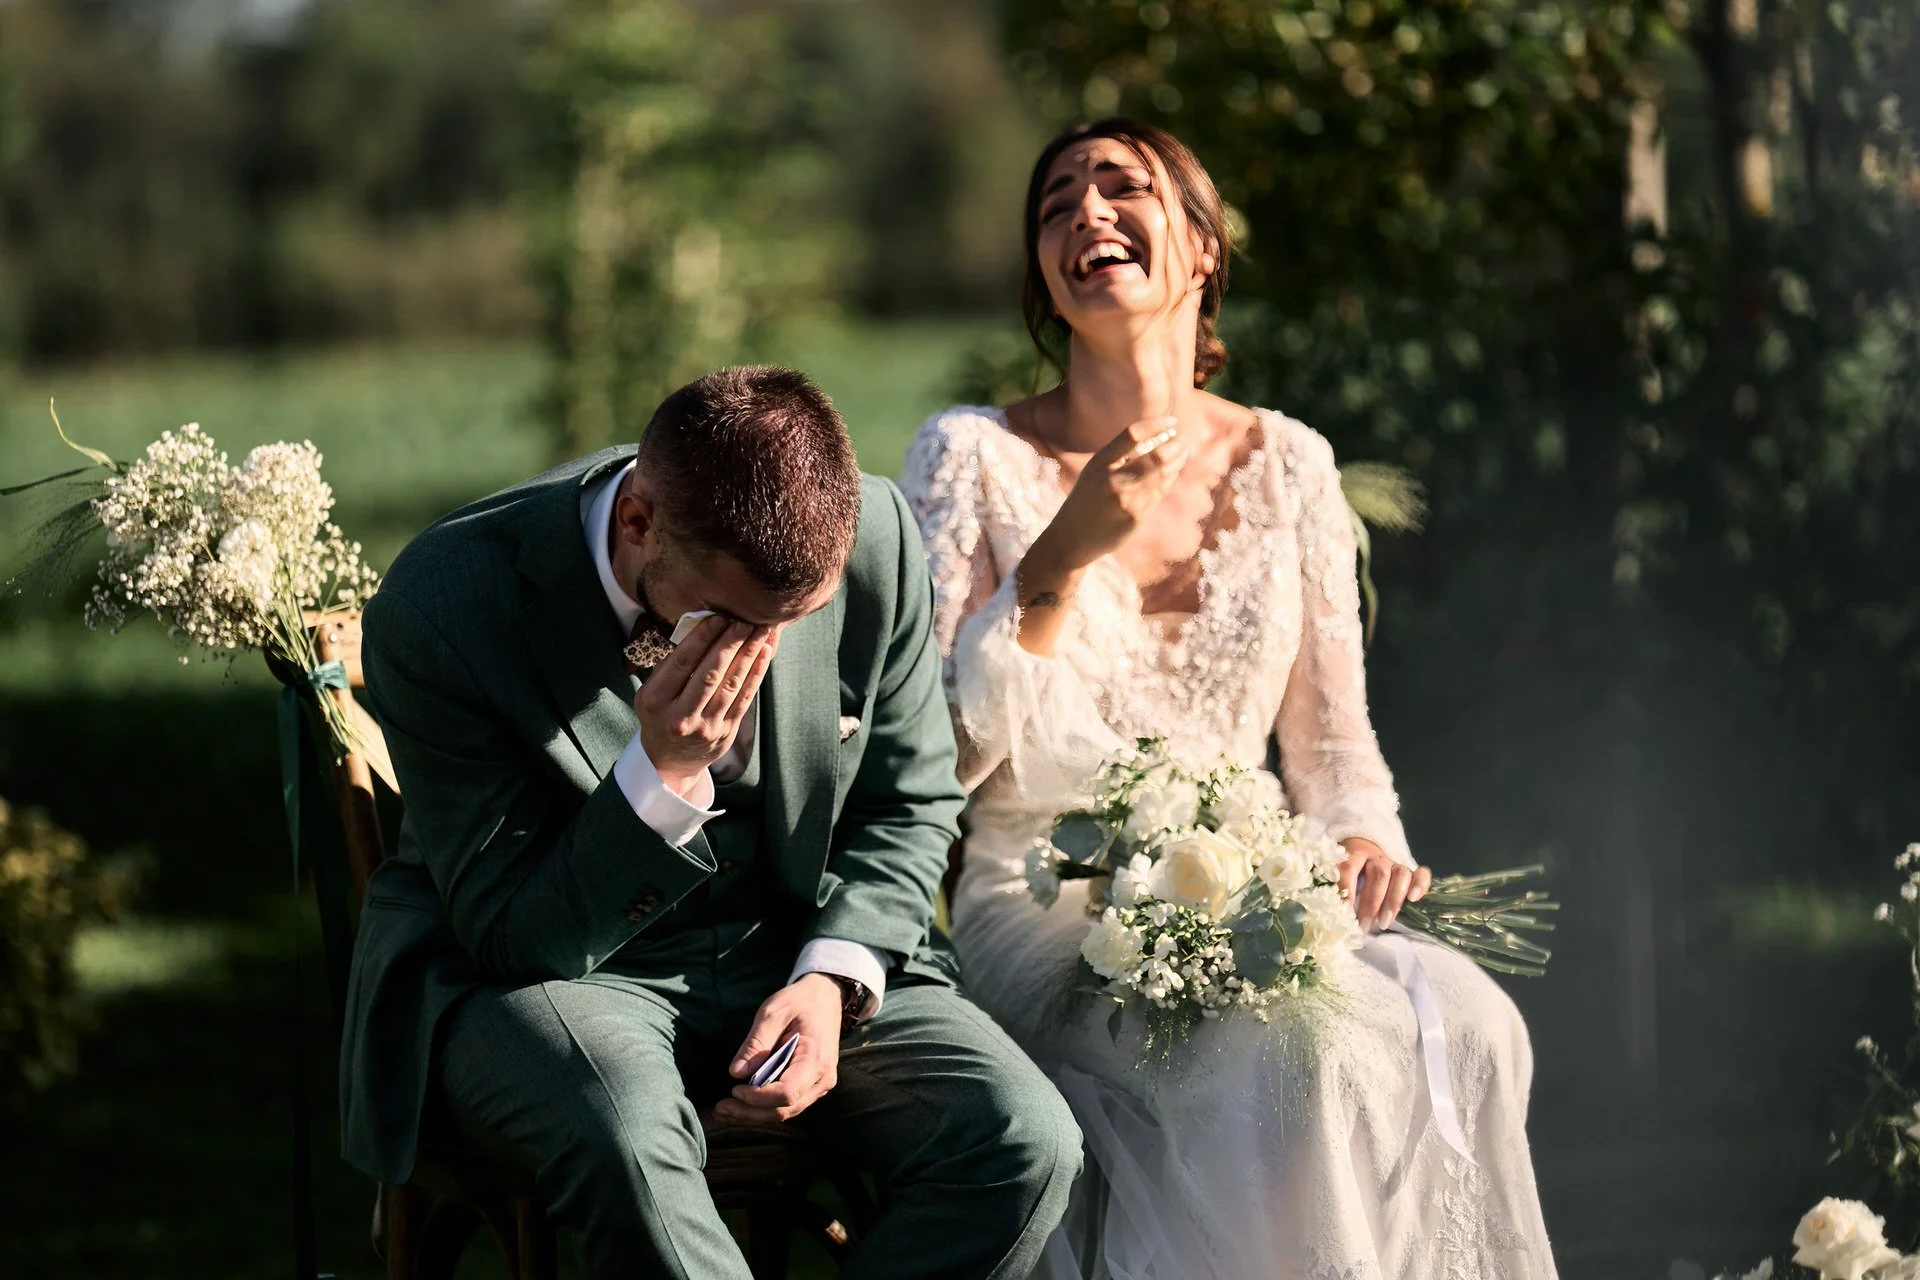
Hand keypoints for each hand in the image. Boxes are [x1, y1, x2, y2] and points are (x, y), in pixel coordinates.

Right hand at [634, 616, 775, 796]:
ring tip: (759, 632)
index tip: (719, 618)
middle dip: (730, 644)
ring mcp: (704, 727)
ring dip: (748, 655)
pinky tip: (763, 654)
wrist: (669, 760)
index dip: (703, 638)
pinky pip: (744, 698)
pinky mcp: (725, 732)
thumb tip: (702, 626)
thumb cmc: (661, 713)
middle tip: (744, 621)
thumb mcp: (651, 691)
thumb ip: (672, 665)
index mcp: (655, 701)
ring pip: (730, 685)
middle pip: (709, 674)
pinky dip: (756, 674)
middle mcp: (679, 716)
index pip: (682, 663)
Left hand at [715, 973, 842, 1125]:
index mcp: (816, 1059)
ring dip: (754, 1115)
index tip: (734, 1089)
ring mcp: (819, 1086)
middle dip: (750, 1113)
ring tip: (724, 1111)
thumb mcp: (773, 1013)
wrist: (826, 998)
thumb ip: (755, 1044)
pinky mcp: (811, 1087)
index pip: (787, 1092)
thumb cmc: (799, 1002)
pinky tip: (741, 1106)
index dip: (758, 1098)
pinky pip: (788, 1105)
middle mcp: (822, 1079)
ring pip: (785, 1112)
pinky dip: (763, 1109)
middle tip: (720, 1109)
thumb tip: (736, 1073)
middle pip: (784, 1109)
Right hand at [1031, 416, 1191, 572]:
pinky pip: (1158, 493)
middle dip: (1174, 445)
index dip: (1156, 425)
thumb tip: (1157, 439)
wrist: (1071, 539)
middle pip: (1155, 456)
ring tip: (1183, 452)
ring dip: (1176, 461)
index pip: (1132, 435)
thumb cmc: (1086, 499)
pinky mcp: (1135, 517)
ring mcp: (1126, 500)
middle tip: (1182, 439)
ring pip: (1162, 475)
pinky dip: (1169, 479)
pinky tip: (1173, 471)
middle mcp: (1113, 480)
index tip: (1172, 422)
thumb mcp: (1094, 471)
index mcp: (1100, 463)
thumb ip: (1120, 457)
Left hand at [1337, 837, 1430, 932]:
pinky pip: (1421, 874)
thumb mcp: (1338, 877)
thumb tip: (1330, 915)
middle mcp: (1377, 856)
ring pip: (1400, 874)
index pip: (1349, 867)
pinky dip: (1420, 885)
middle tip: (1363, 927)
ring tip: (1384, 924)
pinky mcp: (1411, 872)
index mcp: (1354, 853)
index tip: (1343, 912)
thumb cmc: (1349, 874)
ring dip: (1393, 901)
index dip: (1346, 889)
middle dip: (1371, 904)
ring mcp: (1395, 863)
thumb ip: (1336, 890)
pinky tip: (1413, 900)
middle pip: (1379, 874)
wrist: (1367, 856)